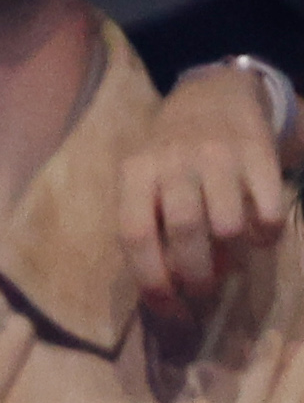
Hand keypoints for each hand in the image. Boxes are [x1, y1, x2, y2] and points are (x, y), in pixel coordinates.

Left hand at [120, 64, 294, 330]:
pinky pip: (268, 210)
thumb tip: (161, 294)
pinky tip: (259, 238)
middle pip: (184, 232)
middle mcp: (174, 161)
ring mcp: (219, 155)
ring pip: (228, 226)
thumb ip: (143, 224)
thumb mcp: (140, 179)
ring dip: (231, 258)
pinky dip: (266, 236)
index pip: (134, 234)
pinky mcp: (259, 153)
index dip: (151, 279)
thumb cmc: (169, 155)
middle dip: (195, 275)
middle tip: (202, 290)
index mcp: (136, 172)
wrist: (214, 95)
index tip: (168, 307)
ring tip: (228, 263)